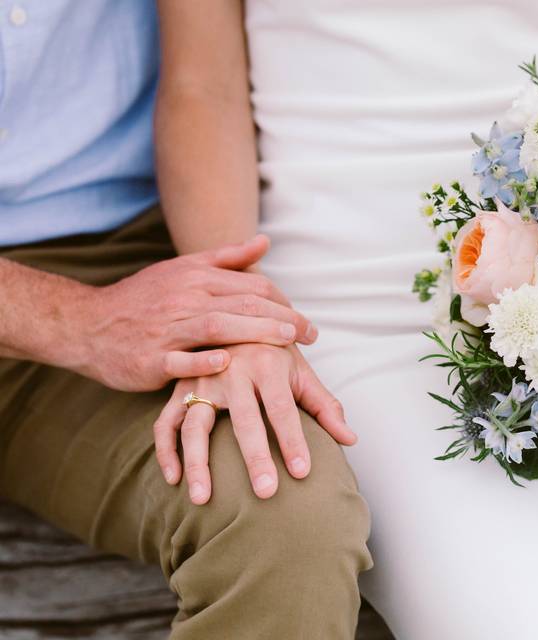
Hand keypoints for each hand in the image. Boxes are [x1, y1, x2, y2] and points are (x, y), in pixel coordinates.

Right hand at [70, 235, 317, 390]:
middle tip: (313, 334)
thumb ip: (227, 258)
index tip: (303, 321)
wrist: (86, 324)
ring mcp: (165, 329)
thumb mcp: (183, 270)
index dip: (283, 303)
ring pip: (216, 326)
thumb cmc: (143, 299)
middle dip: (283, 318)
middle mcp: (184, 299)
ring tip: (287, 341)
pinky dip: (202, 360)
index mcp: (195, 277)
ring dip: (255, 333)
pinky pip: (178, 360)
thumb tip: (265, 242)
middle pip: (242, 304)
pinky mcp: (149, 359)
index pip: (252, 286)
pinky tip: (227, 362)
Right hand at [153, 343, 354, 504]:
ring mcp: (200, 380)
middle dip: (255, 457)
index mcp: (267, 363)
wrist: (233, 319)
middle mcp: (231, 370)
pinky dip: (165, 451)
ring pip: (196, 425)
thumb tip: (350, 439)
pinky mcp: (177, 389)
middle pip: (244, 419)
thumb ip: (325, 406)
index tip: (303, 472)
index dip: (293, 441)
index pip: (283, 409)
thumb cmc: (273, 353)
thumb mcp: (300, 373)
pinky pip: (165, 423)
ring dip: (198, 463)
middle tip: (266, 492)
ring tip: (204, 499)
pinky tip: (174, 481)